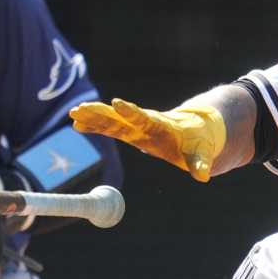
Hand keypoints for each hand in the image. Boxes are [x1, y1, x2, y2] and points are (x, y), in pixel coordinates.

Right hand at [71, 99, 224, 181]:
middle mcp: (145, 123)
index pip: (143, 118)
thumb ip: (200, 163)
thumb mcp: (201, 154)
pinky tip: (77, 125)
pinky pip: (109, 128)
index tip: (117, 102)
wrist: (194, 132)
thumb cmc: (198, 143)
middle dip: (101, 112)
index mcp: (161, 126)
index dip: (131, 112)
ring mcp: (136, 126)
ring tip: (73, 113)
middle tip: (82, 108)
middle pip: (120, 117)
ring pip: (110, 120)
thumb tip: (204, 176)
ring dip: (93, 116)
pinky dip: (94, 126)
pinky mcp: (130, 131)